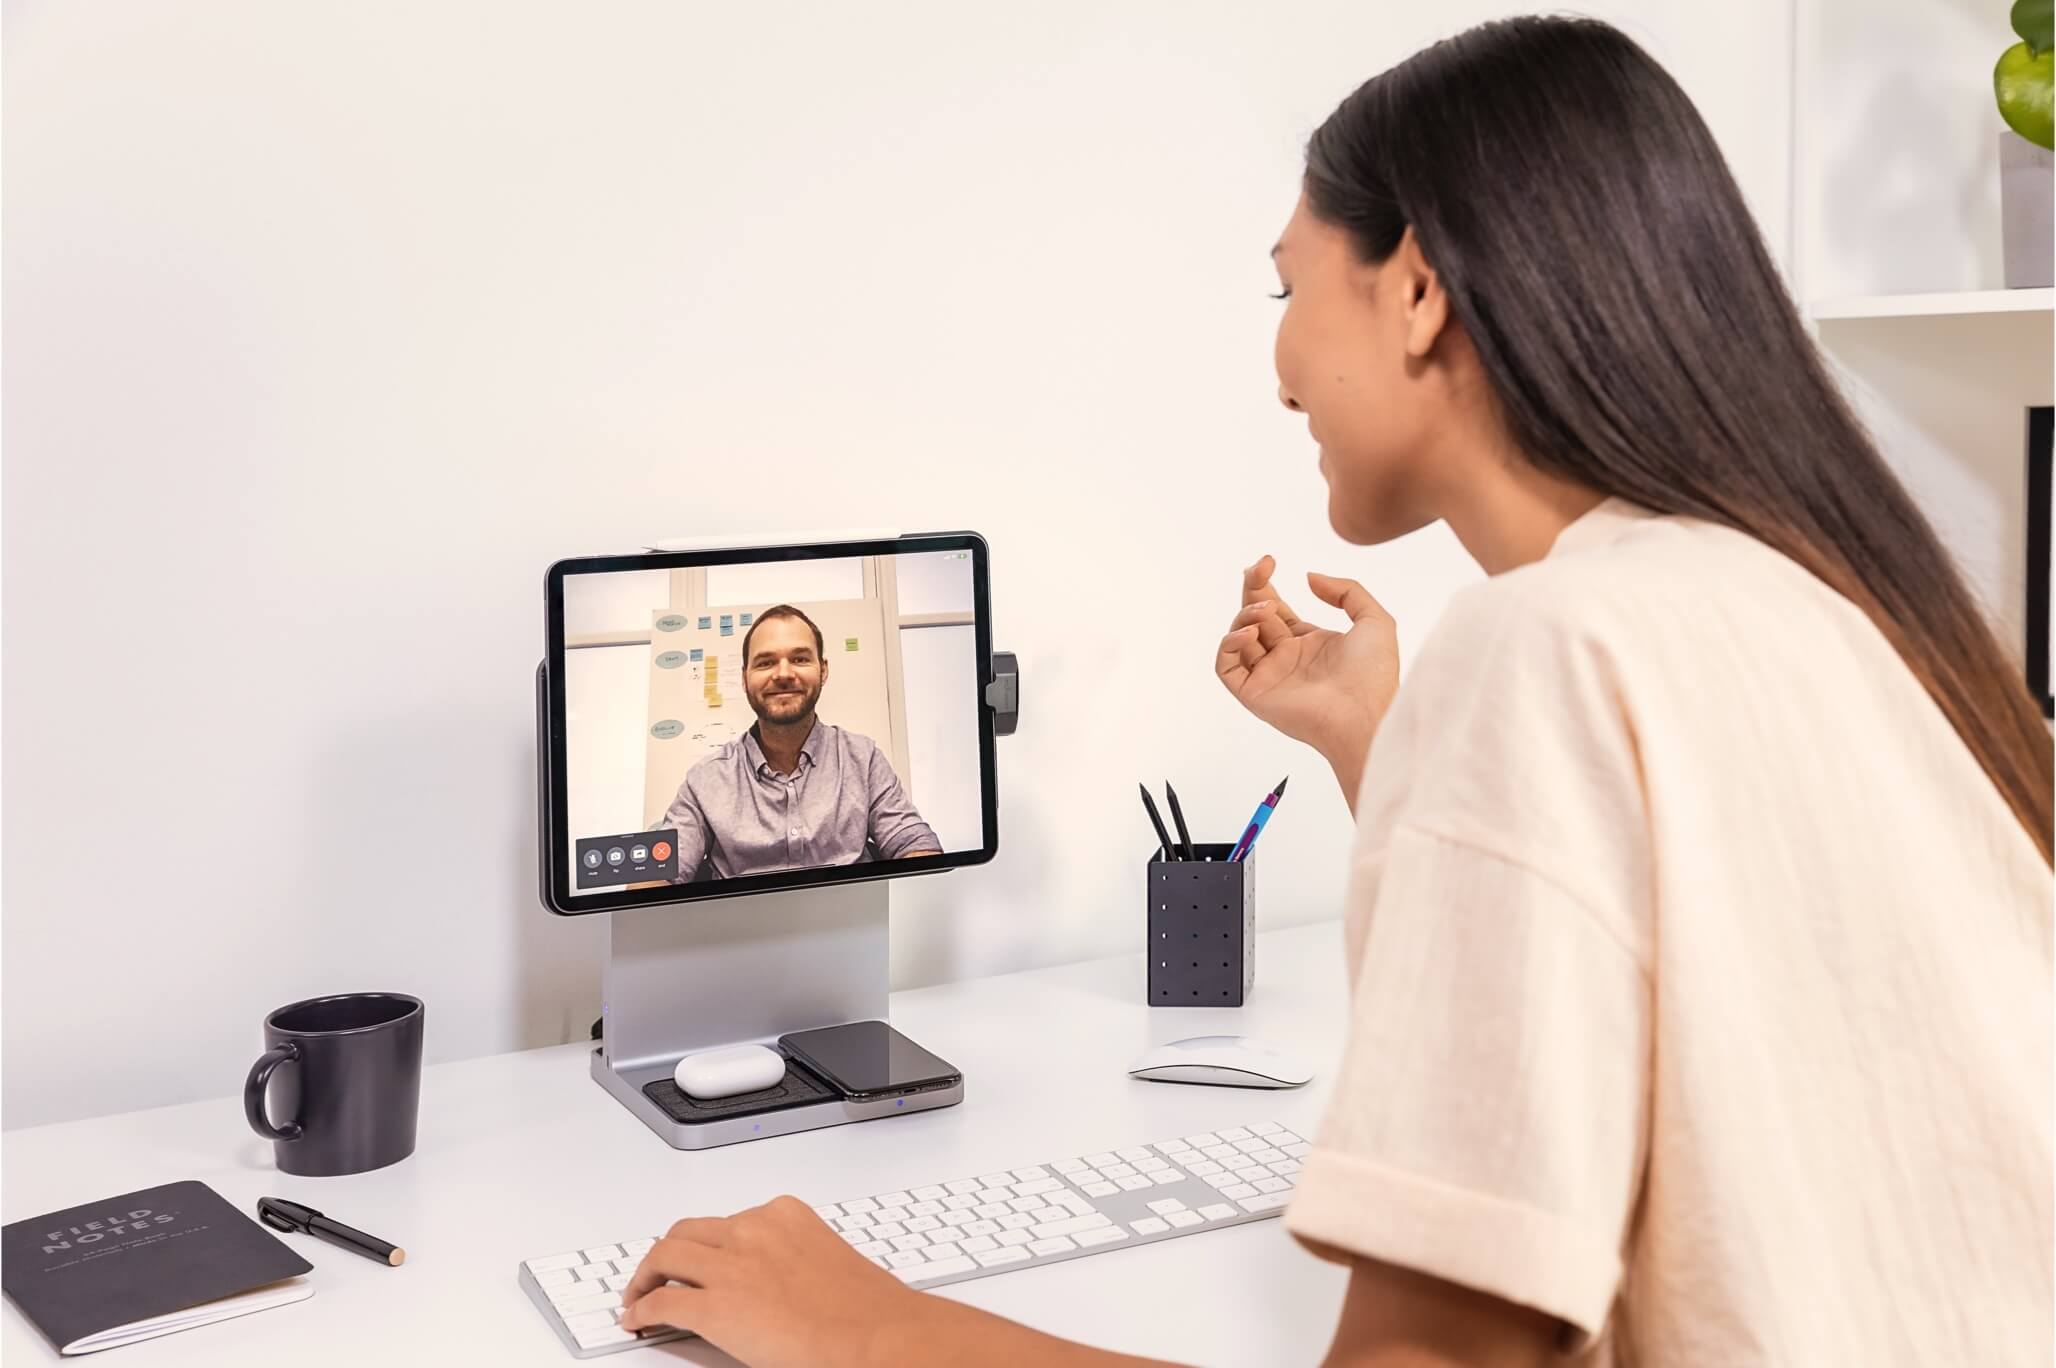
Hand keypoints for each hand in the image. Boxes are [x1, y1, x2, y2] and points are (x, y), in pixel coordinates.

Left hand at [619, 1196, 922, 1367]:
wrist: (877, 1337)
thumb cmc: (866, 1310)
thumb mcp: (828, 1263)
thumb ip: (795, 1260)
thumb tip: (778, 1285)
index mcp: (785, 1215)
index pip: (729, 1222)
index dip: (707, 1243)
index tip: (700, 1256)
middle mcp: (753, 1230)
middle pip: (688, 1231)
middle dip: (668, 1251)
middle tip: (657, 1271)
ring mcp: (731, 1266)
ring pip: (666, 1256)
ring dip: (645, 1275)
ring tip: (638, 1294)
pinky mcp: (715, 1307)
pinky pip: (663, 1303)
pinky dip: (643, 1310)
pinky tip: (638, 1320)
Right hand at [1215, 556, 1398, 769]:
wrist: (1365, 715)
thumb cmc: (1374, 676)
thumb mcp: (1373, 619)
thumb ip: (1346, 591)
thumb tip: (1308, 577)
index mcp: (1308, 644)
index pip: (1276, 609)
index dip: (1266, 583)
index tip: (1268, 561)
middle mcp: (1284, 659)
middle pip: (1253, 616)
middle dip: (1253, 588)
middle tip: (1258, 568)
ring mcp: (1267, 676)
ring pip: (1237, 637)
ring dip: (1246, 614)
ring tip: (1267, 610)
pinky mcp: (1253, 694)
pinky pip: (1225, 666)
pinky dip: (1230, 644)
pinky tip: (1252, 634)